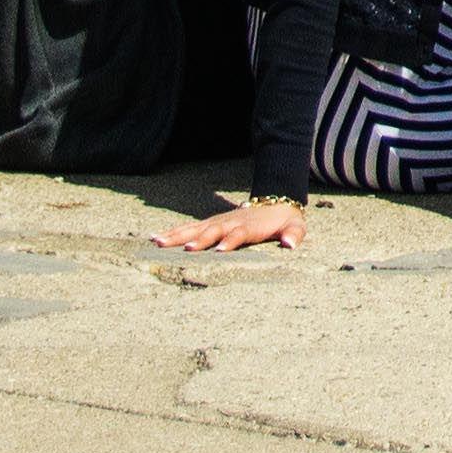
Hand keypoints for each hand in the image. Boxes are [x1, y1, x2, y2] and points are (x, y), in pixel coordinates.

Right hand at [152, 197, 307, 253]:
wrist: (274, 202)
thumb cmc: (284, 220)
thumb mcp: (295, 226)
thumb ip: (294, 235)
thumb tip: (290, 244)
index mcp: (248, 226)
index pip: (238, 234)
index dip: (229, 241)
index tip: (219, 250)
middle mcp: (229, 223)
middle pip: (211, 231)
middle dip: (198, 240)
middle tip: (185, 250)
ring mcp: (217, 222)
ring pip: (195, 228)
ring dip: (177, 235)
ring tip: (157, 242)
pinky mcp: (210, 223)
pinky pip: (189, 228)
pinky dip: (173, 232)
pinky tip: (156, 237)